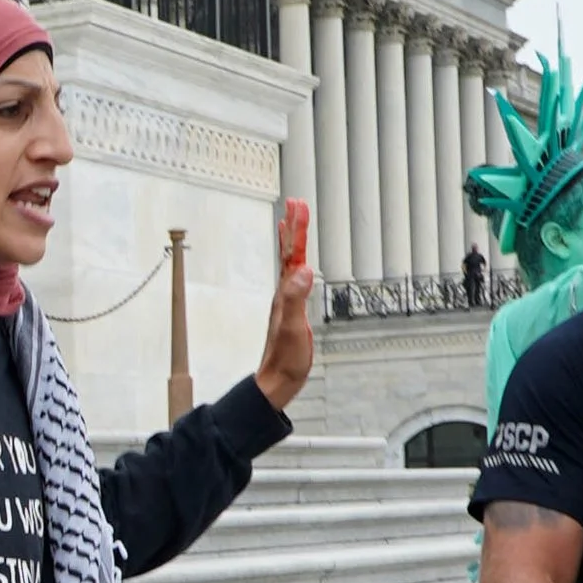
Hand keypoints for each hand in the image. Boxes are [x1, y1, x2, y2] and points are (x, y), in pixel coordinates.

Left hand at [255, 198, 314, 411]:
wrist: (278, 379)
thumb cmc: (285, 357)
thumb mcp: (293, 327)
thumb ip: (296, 298)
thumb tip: (303, 270)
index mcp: (286, 292)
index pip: (292, 254)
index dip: (297, 229)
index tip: (299, 205)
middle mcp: (284, 292)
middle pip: (289, 252)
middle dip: (293, 227)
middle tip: (295, 203)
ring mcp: (288, 300)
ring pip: (290, 262)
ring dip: (292, 241)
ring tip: (292, 223)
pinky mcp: (293, 309)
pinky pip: (294, 278)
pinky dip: (296, 263)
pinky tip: (299, 265)